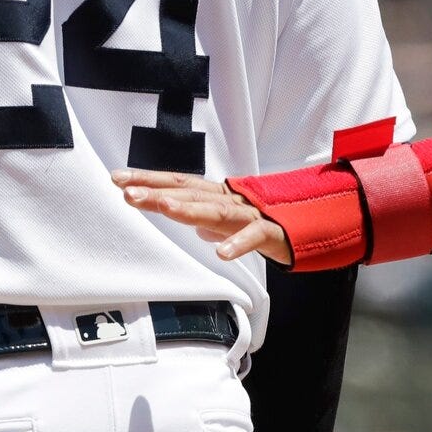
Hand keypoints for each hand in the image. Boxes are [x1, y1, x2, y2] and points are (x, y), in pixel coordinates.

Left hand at [112, 170, 291, 264]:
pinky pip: (255, 237)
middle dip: (158, 192)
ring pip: (217, 210)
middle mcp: (230, 200)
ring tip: (165, 209)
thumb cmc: (268, 219)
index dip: (148, 180)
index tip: (117, 179)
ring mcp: (251, 214)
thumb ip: (210, 220)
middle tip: (128, 193)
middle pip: (190, 193)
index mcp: (217, 196)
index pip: (177, 184)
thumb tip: (193, 227)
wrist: (314, 222)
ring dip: (190, 209)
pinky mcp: (272, 231)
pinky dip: (238, 244)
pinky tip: (222, 253)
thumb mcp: (231, 219)